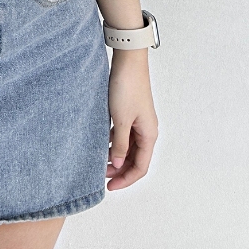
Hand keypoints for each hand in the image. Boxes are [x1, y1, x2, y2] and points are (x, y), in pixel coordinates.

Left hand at [106, 51, 157, 190]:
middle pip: (135, 159)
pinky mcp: (130, 112)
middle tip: (101, 177)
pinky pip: (123, 135)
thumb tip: (119, 164)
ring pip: (128, 147)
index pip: (140, 167)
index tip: (110, 187)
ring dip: (116, 156)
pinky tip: (101, 143)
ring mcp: (138, 121)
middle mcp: (147, 130)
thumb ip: (120, 144)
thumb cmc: (127, 88)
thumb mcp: (121, 120)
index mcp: (149, 134)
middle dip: (120, 170)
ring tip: (99, 161)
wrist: (128, 62)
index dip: (126, 179)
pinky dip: (114, 142)